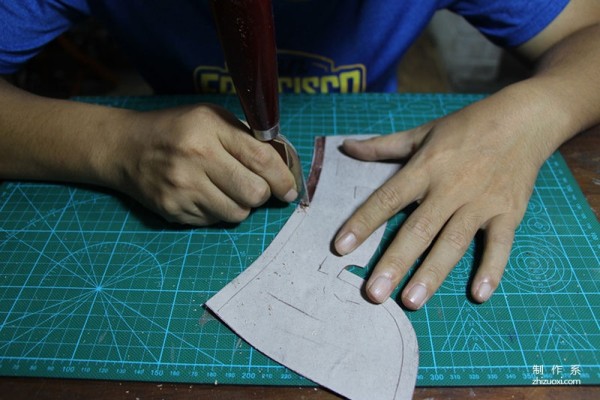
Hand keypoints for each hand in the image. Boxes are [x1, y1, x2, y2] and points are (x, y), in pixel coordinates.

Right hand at [111, 104, 296, 224]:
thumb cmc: (176, 130)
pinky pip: (214, 221)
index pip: (261, 159)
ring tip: (225, 189)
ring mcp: (183, 187)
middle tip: (255, 188)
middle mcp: (196, 158)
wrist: (125, 148)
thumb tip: (281, 165)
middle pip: (254, 193)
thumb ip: (245, 137)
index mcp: (210, 128)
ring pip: (237, 214)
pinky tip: (203, 195)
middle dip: (262, 194)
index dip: (283, 178)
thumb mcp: (210, 118)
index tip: (289, 189)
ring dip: (240, 205)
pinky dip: (217, 212)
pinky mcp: (173, 210)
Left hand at [333, 91, 557, 308]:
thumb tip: (346, 147)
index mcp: (425, 167)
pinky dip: (492, 269)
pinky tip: (479, 294)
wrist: (524, 120)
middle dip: (395, 262)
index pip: (388, 198)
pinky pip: (500, 245)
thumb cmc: (466, 127)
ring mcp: (481, 202)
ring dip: (432, 273)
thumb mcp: (422, 132)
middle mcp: (450, 187)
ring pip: (453, 242)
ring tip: (412, 301)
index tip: (341, 247)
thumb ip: (383, 146)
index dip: (364, 222)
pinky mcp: (508, 212)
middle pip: (418, 229)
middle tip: (374, 293)